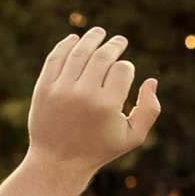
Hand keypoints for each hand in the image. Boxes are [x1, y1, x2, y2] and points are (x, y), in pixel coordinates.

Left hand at [25, 25, 160, 175]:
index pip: (122, 69)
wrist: (57, 162)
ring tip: (99, 33)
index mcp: (107, 106)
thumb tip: (151, 81)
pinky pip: (55, 58)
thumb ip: (149, 110)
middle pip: (102, 56)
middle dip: (114, 45)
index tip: (125, 72)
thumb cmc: (99, 149)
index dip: (127, 67)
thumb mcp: (132, 137)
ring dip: (91, 38)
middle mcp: (84, 94)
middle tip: (119, 40)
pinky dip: (65, 45)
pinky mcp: (43, 88)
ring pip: (79, 52)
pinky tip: (74, 39)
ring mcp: (61, 90)